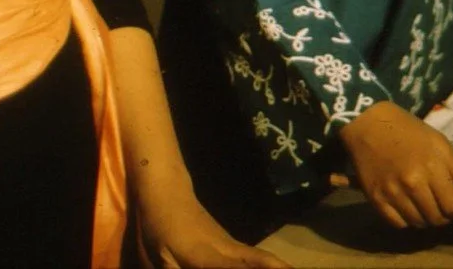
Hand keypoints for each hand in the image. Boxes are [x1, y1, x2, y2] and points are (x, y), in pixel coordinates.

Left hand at [136, 187, 290, 268]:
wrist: (167, 192)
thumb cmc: (159, 226)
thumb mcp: (158, 256)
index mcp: (203, 253)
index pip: (229, 266)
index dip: (248, 268)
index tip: (276, 268)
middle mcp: (224, 247)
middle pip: (256, 258)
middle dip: (277, 266)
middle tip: (294, 268)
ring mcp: (230, 243)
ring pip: (258, 256)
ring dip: (276, 265)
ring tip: (292, 268)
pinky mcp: (231, 243)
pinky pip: (253, 256)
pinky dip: (267, 263)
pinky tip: (276, 266)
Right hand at [337, 101, 452, 229]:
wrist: (368, 122)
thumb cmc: (408, 129)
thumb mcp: (438, 142)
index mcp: (431, 168)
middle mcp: (412, 184)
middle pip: (436, 218)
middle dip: (444, 216)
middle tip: (443, 206)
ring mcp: (392, 193)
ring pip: (418, 223)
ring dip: (426, 219)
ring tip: (426, 207)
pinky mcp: (376, 198)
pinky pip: (397, 223)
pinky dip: (406, 220)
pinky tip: (408, 208)